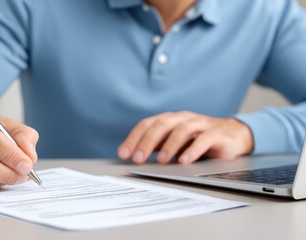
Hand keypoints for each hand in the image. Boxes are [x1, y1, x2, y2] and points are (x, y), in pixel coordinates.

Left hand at [118, 111, 252, 163]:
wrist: (230, 136)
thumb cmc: (196, 140)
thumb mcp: (173, 143)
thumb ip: (156, 147)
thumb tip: (133, 157)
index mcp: (169, 120)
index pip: (146, 125)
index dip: (133, 139)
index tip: (123, 154)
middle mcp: (182, 118)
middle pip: (161, 125)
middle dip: (146, 142)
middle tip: (137, 159)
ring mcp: (200, 124)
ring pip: (181, 130)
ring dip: (169, 145)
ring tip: (160, 160)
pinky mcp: (216, 133)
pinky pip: (204, 139)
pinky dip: (193, 150)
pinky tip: (185, 161)